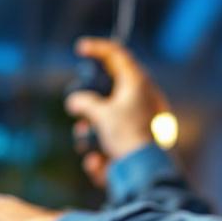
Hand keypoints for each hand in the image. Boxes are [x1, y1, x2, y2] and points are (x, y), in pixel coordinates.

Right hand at [66, 37, 169, 187]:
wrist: (147, 172)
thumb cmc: (128, 136)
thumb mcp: (102, 114)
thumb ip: (85, 103)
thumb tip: (74, 102)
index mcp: (139, 84)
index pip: (118, 55)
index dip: (98, 48)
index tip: (80, 48)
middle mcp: (144, 99)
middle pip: (112, 89)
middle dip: (91, 102)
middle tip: (78, 108)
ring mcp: (144, 121)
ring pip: (111, 118)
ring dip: (93, 129)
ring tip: (84, 139)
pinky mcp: (140, 143)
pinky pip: (116, 142)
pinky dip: (104, 152)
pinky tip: (98, 163)